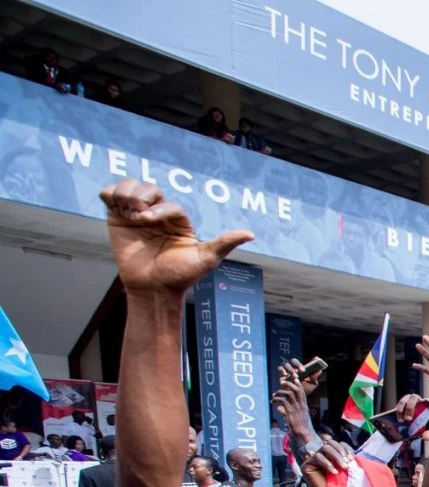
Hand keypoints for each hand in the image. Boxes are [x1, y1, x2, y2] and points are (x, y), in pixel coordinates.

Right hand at [101, 179, 252, 296]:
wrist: (152, 289)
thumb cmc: (180, 277)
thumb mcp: (205, 260)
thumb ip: (225, 243)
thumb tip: (250, 234)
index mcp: (178, 220)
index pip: (169, 203)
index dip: (159, 208)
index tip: (149, 221)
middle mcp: (158, 214)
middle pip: (148, 187)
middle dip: (142, 196)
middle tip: (139, 216)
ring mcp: (136, 215)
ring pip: (129, 186)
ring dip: (126, 193)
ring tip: (127, 212)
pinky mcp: (116, 218)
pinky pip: (109, 194)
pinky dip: (110, 194)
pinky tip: (116, 209)